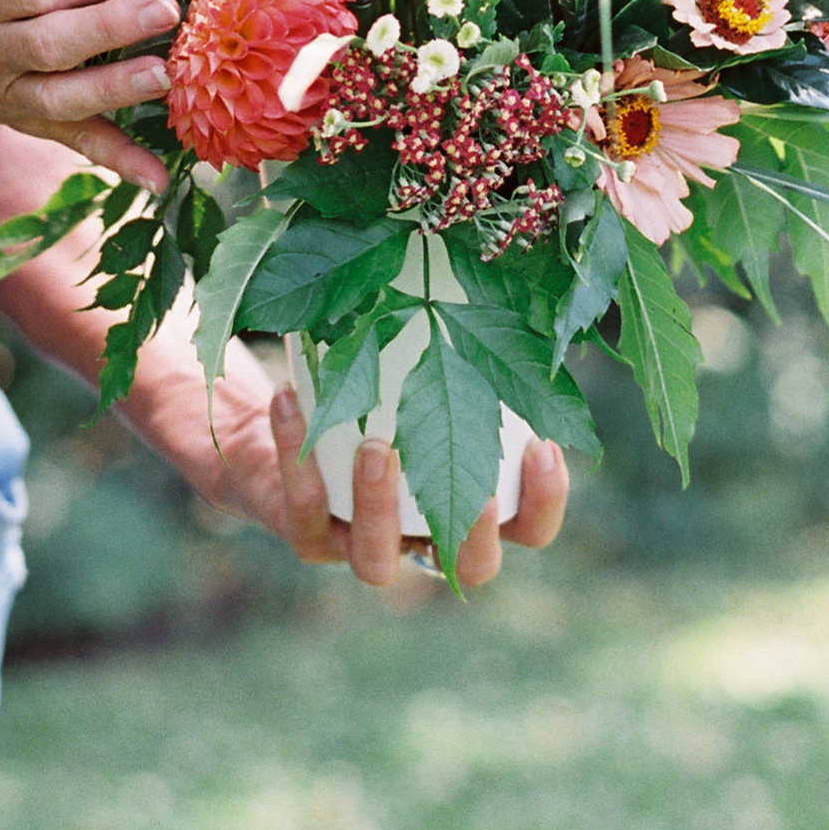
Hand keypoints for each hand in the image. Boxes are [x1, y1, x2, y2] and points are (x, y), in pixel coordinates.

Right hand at [0, 0, 179, 187]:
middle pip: (51, 43)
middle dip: (110, 26)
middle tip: (166, 6)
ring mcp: (5, 94)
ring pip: (62, 98)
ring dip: (116, 89)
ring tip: (168, 73)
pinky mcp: (25, 123)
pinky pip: (72, 142)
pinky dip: (117, 160)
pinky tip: (158, 176)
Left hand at [134, 346, 568, 589]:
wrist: (283, 410)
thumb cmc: (371, 371)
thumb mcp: (419, 352)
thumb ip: (459, 330)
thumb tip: (495, 263)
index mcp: (469, 499)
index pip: (529, 528)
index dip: (545, 502)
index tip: (544, 446)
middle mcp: (422, 535)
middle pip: (472, 566)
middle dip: (479, 532)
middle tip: (480, 487)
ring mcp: (358, 541)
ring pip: (377, 561)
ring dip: (381, 506)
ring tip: (379, 445)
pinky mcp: (302, 532)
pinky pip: (301, 508)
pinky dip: (296, 453)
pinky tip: (291, 400)